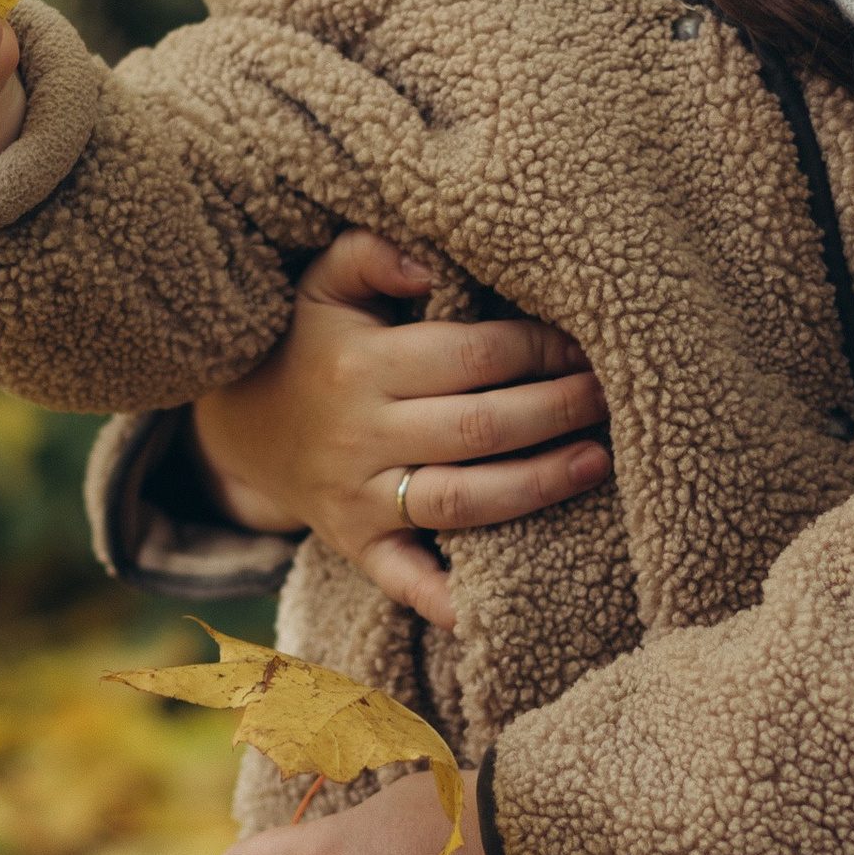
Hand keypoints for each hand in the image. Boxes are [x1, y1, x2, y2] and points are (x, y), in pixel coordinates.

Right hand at [191, 229, 610, 629]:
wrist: (243, 424)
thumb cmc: (309, 344)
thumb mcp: (323, 284)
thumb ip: (368, 253)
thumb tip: (428, 263)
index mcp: (362, 366)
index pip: (471, 356)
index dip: (538, 348)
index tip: (584, 342)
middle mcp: (361, 436)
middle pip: (480, 428)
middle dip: (557, 410)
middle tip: (611, 396)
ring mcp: (359, 499)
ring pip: (464, 501)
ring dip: (539, 485)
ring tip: (598, 461)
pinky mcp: (358, 546)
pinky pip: (407, 581)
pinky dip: (450, 599)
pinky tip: (501, 602)